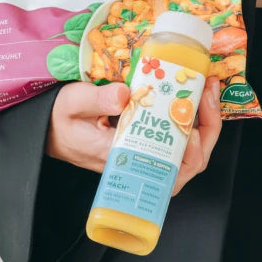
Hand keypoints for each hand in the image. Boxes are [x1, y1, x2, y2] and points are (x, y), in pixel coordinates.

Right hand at [46, 76, 222, 192]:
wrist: (53, 128)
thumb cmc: (61, 120)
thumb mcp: (72, 103)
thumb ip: (95, 100)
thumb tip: (125, 95)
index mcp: (122, 158)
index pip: (165, 171)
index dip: (188, 155)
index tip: (194, 131)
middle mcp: (139, 163)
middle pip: (187, 165)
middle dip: (207, 131)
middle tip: (207, 95)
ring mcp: (146, 155)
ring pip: (189, 154)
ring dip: (206, 124)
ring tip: (207, 91)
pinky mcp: (149, 144)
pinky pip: (181, 141)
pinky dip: (196, 120)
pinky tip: (197, 96)